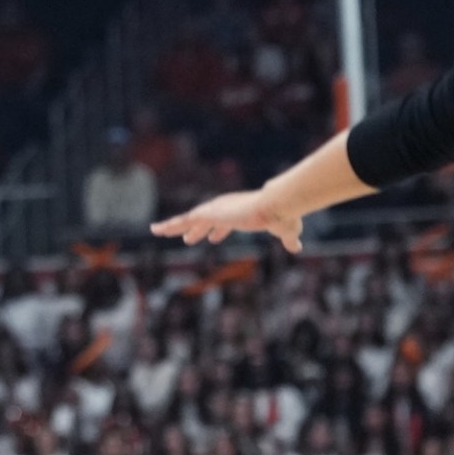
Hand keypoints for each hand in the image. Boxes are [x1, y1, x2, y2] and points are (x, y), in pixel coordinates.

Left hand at [155, 178, 309, 250]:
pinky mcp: (209, 214)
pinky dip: (169, 225)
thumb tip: (298, 247)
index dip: (219, 231)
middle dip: (196, 230)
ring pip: (189, 220)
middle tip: (188, 239)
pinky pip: (183, 220)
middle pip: (205, 221)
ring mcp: (216, 210)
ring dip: (175, 227)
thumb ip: (289, 239)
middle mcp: (225, 208)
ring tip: (159, 232)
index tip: (213, 238)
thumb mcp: (286, 230)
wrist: (276, 207)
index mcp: (241, 212)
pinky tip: (155, 230)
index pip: (226, 222)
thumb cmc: (282, 216)